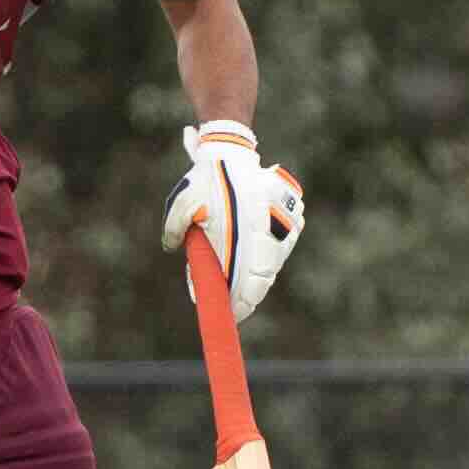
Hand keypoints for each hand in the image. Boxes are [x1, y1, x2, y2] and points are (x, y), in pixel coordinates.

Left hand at [164, 119, 304, 318]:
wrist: (232, 153)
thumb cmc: (205, 182)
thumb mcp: (182, 207)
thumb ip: (175, 233)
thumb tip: (180, 260)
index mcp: (239, 231)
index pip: (243, 281)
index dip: (237, 303)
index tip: (230, 315)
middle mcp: (266, 231)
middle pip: (262, 280)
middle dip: (248, 297)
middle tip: (235, 309)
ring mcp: (284, 225)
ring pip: (273, 266)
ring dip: (258, 280)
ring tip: (241, 290)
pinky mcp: (293, 219)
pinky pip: (280, 250)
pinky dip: (267, 261)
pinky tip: (253, 266)